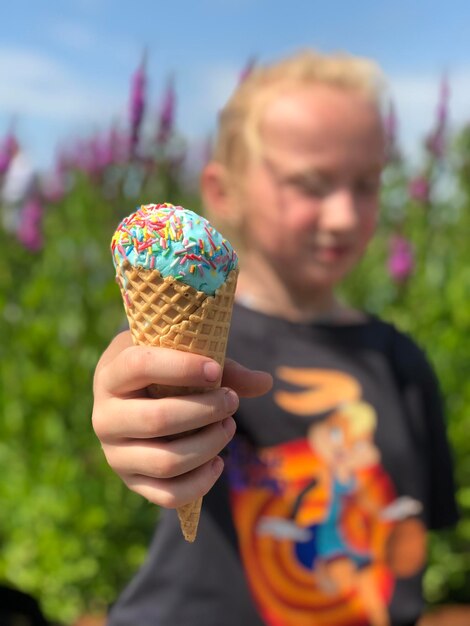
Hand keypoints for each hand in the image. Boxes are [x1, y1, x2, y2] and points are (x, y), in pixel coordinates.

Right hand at [92, 331, 271, 507]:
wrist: (131, 400)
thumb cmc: (161, 371)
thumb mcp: (181, 357)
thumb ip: (221, 368)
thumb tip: (265, 382)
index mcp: (110, 375)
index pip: (140, 366)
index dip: (182, 367)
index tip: (215, 370)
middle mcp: (103, 418)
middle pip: (158, 419)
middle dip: (206, 410)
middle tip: (232, 401)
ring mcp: (115, 455)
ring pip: (167, 461)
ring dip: (209, 444)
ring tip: (228, 426)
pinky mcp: (132, 483)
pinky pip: (169, 496)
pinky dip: (201, 482)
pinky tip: (218, 462)